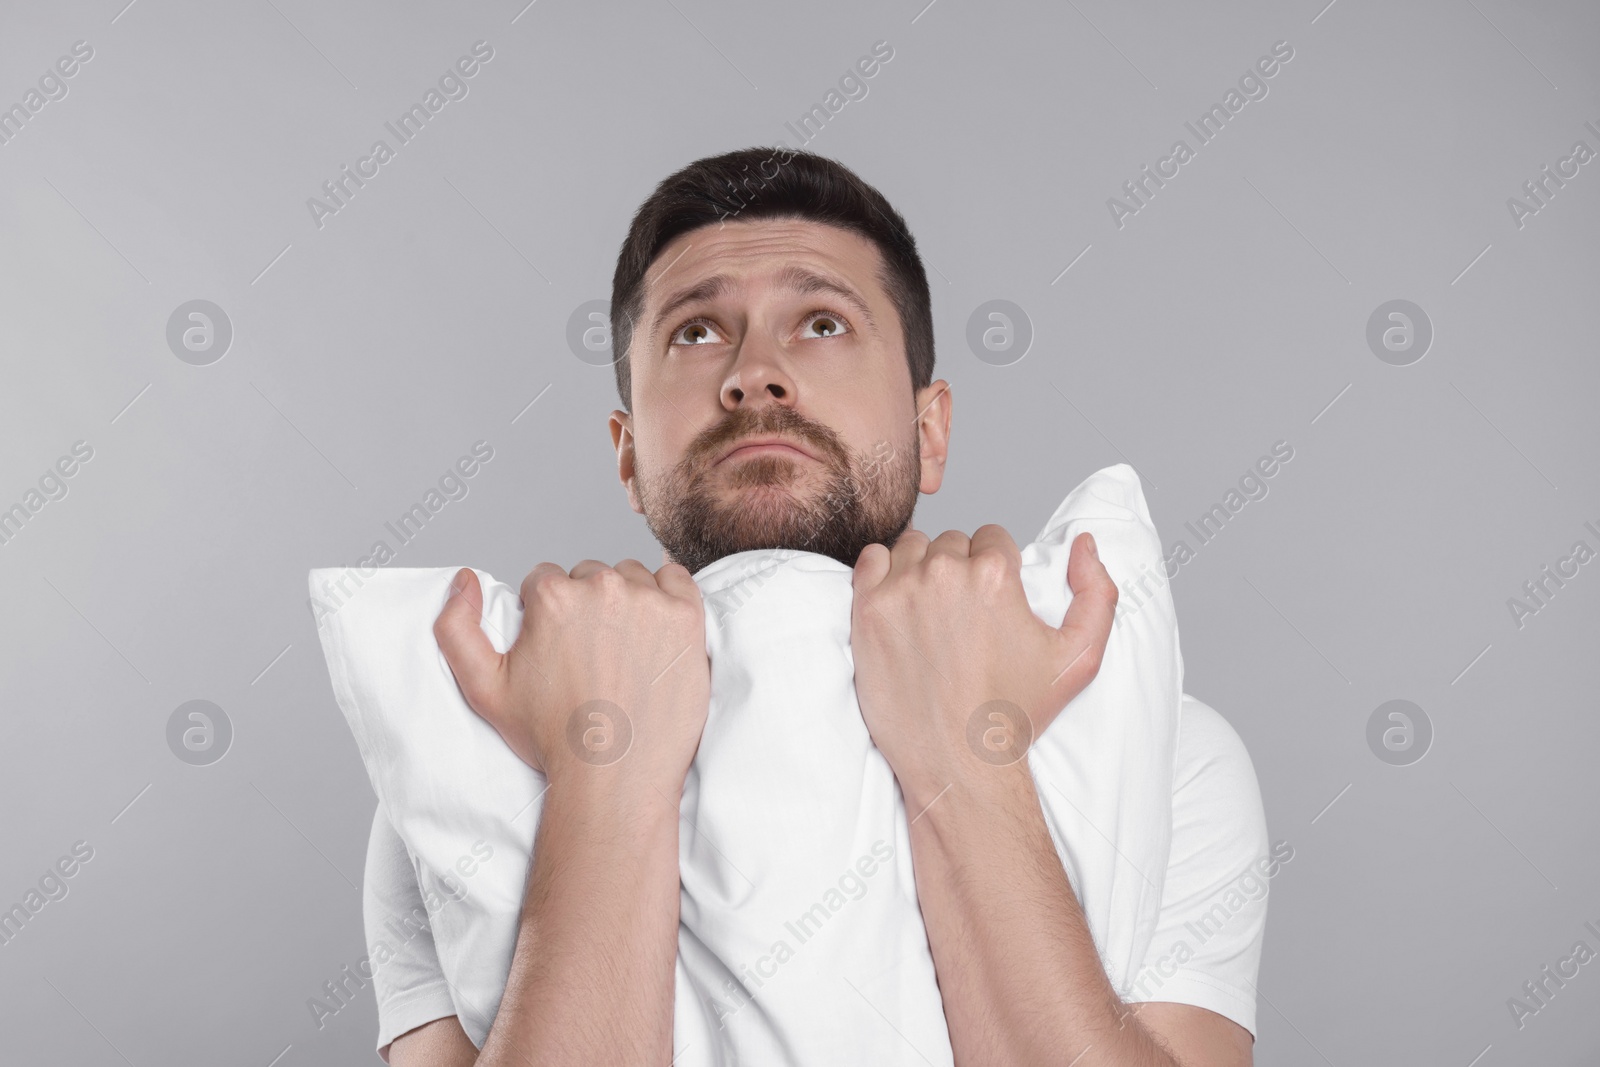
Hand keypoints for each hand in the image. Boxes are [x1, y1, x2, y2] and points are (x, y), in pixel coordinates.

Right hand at [433, 559, 711, 794]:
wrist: (615, 776)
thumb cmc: (552, 737)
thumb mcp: (483, 689)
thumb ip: (456, 628)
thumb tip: (466, 579)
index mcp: (554, 597)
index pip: (545, 579)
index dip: (546, 613)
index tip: (557, 646)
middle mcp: (603, 589)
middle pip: (589, 575)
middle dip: (587, 606)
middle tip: (592, 653)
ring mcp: (650, 601)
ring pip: (631, 577)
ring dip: (627, 600)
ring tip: (623, 649)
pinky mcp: (687, 617)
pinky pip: (676, 580)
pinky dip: (666, 597)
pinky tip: (655, 631)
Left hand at [849, 527, 1117, 808]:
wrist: (959, 760)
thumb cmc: (1018, 712)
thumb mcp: (1080, 657)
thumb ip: (1098, 592)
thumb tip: (1084, 542)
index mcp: (995, 575)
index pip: (993, 538)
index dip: (997, 568)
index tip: (991, 602)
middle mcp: (945, 573)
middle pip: (953, 542)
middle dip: (960, 569)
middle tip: (962, 615)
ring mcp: (900, 590)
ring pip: (912, 548)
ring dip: (921, 569)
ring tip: (931, 613)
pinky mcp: (866, 609)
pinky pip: (871, 560)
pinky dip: (883, 575)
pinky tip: (898, 607)